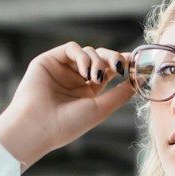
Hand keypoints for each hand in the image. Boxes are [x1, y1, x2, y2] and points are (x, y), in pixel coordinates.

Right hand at [0, 41, 135, 168]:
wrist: (38, 127)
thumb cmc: (68, 124)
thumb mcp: (100, 109)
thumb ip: (119, 94)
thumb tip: (136, 81)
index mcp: (88, 91)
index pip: (109, 70)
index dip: (122, 64)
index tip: (134, 62)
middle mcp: (75, 79)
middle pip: (101, 58)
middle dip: (113, 58)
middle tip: (120, 66)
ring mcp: (62, 69)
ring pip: (88, 52)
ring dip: (97, 61)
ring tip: (94, 77)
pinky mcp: (49, 61)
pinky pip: (71, 48)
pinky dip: (82, 56)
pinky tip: (85, 71)